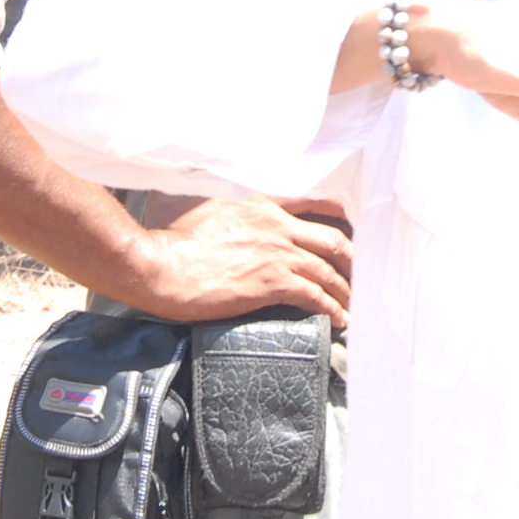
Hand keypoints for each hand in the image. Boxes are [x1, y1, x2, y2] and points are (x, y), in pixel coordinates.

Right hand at [122, 194, 355, 322]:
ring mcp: (277, 253)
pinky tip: (340, 320)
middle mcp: (276, 224)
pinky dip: (333, 309)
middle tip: (359, 273)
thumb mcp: (198, 202)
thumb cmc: (170, 238)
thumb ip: (219, 198)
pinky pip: (316, 296)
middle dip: (352, 258)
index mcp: (260, 202)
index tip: (350, 226)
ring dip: (346, 289)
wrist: (159, 264)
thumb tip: (215, 200)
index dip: (338, 216)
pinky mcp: (272, 283)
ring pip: (329, 269)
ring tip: (354, 303)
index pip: (314, 201)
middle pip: (332, 239)